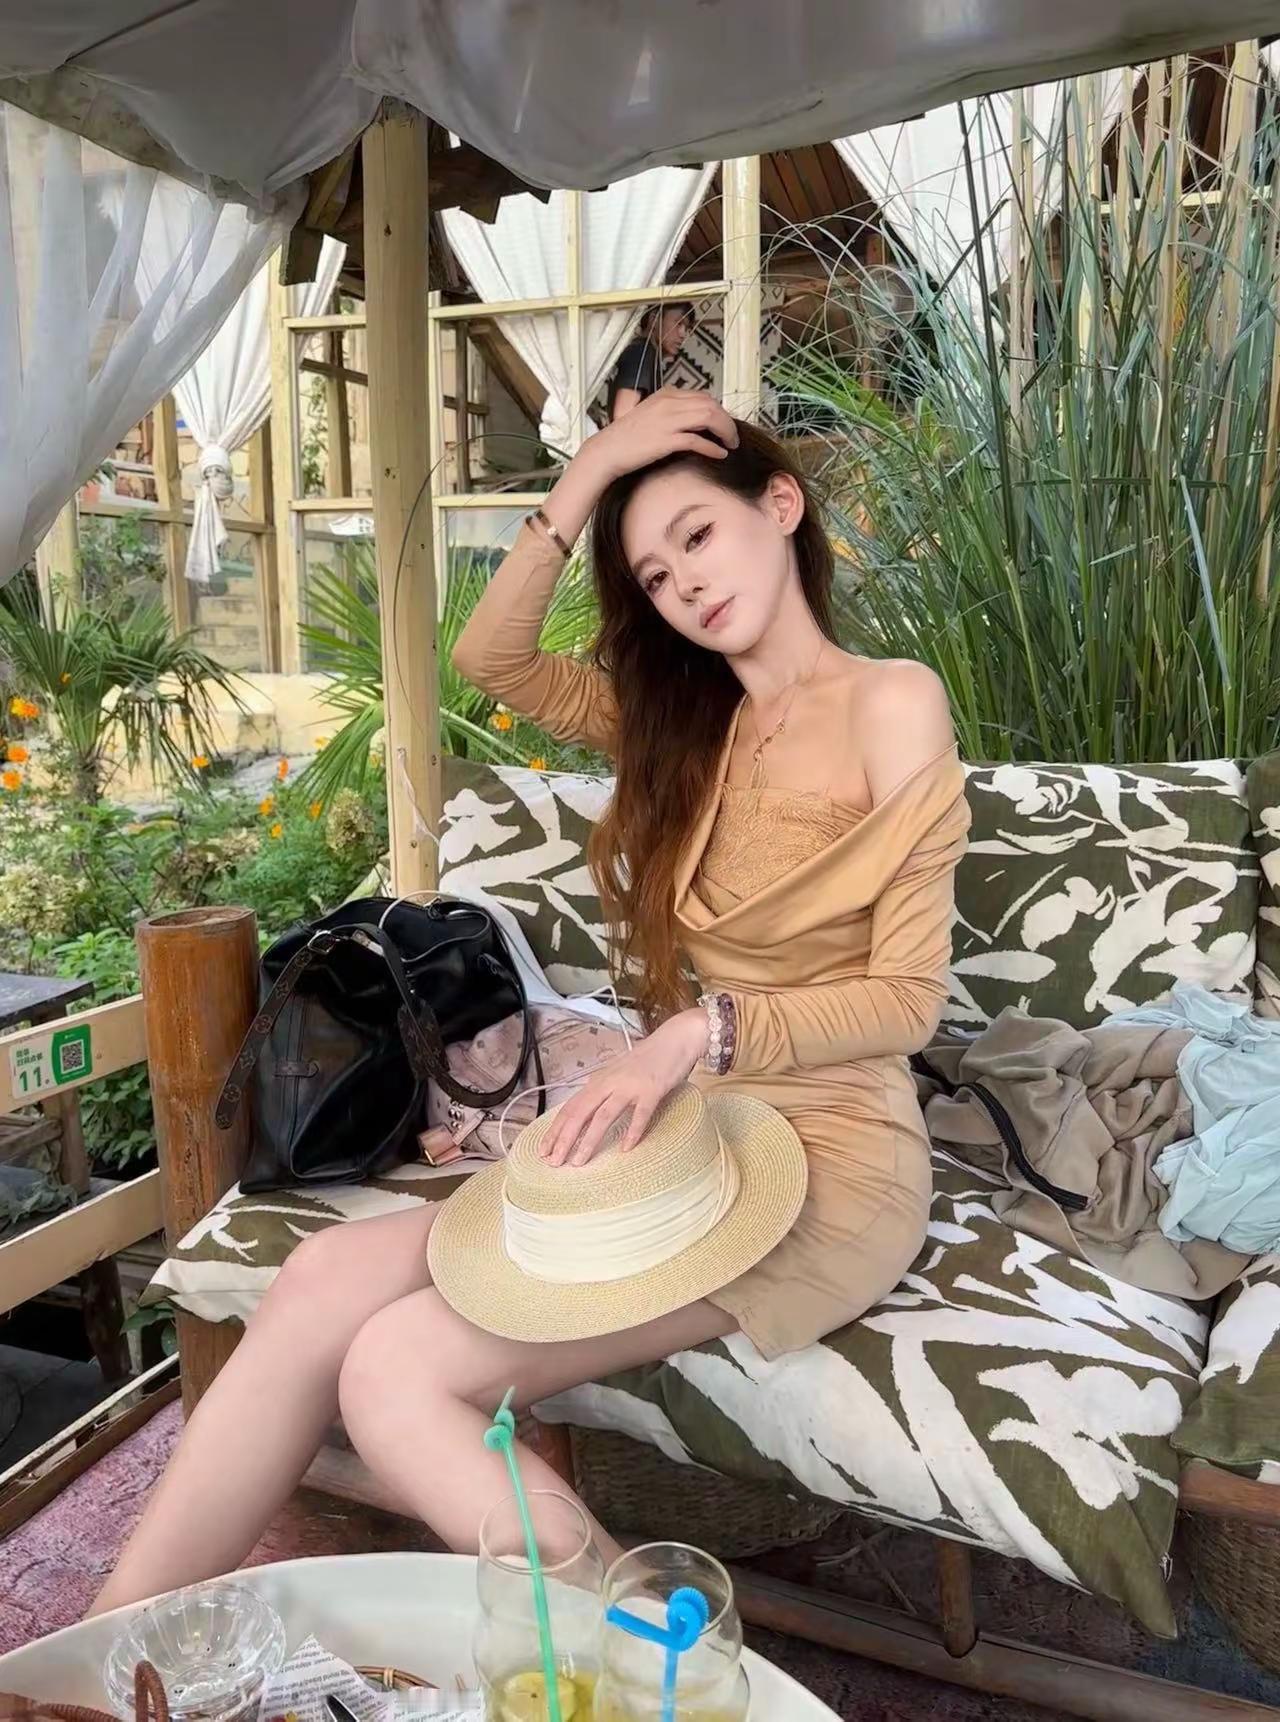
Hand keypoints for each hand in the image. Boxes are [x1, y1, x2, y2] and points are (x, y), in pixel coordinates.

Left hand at [538, 1008, 708, 1166]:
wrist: (675, 1039)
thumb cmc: (647, 1060)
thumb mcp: (617, 1074)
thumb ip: (602, 1092)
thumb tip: (584, 1116)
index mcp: (598, 1081)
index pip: (570, 1108)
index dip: (555, 1130)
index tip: (543, 1150)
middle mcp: (609, 1083)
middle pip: (580, 1113)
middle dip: (564, 1139)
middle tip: (554, 1162)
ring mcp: (630, 1086)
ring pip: (604, 1116)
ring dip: (589, 1140)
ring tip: (579, 1162)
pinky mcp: (652, 1090)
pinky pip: (640, 1114)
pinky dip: (632, 1132)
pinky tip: (626, 1149)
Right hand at [541, 392, 740, 544]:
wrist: (607, 451)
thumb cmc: (626, 438)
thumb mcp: (651, 415)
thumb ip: (671, 412)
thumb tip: (693, 421)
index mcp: (666, 394)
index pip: (703, 396)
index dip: (719, 411)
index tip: (724, 424)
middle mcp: (669, 403)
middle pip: (711, 405)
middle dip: (727, 421)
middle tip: (733, 436)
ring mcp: (668, 420)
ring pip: (709, 418)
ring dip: (725, 432)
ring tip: (731, 444)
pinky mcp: (666, 440)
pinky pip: (698, 441)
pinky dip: (713, 448)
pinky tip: (719, 454)